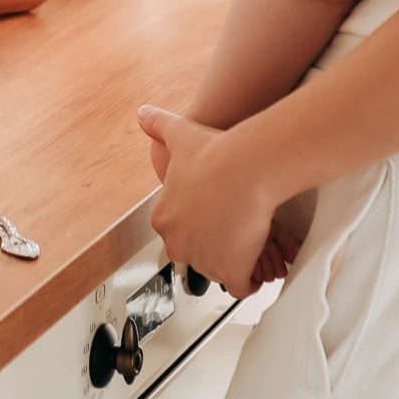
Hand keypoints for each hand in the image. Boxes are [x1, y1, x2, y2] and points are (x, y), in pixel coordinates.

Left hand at [138, 105, 276, 297]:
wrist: (245, 168)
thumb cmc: (216, 153)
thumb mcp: (179, 134)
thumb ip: (158, 125)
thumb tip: (142, 113)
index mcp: (163, 218)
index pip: (178, 230)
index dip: (199, 222)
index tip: (213, 214)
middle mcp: (178, 243)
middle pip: (196, 252)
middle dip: (213, 244)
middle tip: (233, 229)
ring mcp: (204, 260)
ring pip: (218, 268)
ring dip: (232, 259)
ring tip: (248, 240)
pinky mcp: (231, 272)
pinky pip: (240, 285)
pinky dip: (248, 280)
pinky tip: (256, 267)